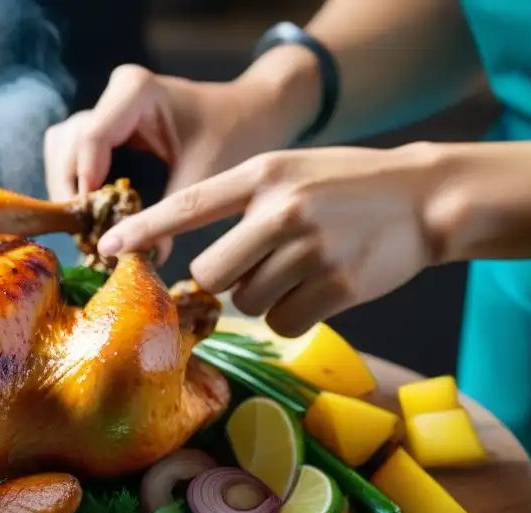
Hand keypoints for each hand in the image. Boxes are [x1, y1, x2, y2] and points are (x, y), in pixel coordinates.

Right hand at [43, 64, 298, 261]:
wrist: (249, 114)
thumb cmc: (234, 135)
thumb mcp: (205, 174)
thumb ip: (171, 214)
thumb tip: (143, 259)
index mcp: (136, 91)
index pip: (90, 139)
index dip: (84, 186)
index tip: (93, 229)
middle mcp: (113, 94)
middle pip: (66, 145)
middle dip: (71, 193)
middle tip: (87, 237)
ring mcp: (106, 109)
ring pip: (61, 149)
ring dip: (69, 189)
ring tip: (89, 228)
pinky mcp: (106, 128)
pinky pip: (74, 155)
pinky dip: (78, 186)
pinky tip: (95, 215)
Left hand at [96, 143, 447, 336]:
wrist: (425, 197)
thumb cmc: (344, 188)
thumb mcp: (289, 172)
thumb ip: (242, 204)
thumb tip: (195, 270)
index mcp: (263, 174)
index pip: (187, 205)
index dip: (142, 230)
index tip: (105, 249)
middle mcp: (282, 209)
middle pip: (210, 274)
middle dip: (221, 282)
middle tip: (252, 266)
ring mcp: (311, 248)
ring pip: (246, 302)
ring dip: (262, 297)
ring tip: (299, 270)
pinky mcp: (337, 286)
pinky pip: (282, 323)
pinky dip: (292, 315)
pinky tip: (318, 289)